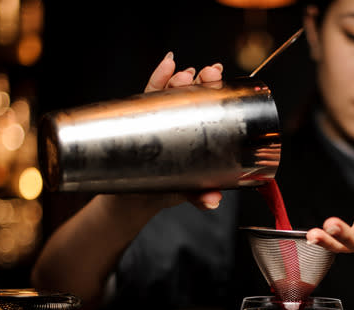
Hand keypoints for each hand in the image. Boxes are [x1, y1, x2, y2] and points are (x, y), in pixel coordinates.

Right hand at [140, 51, 224, 208]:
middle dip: (202, 79)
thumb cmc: (166, 189)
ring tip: (185, 73)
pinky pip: (147, 96)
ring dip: (179, 76)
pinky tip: (167, 63)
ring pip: (170, 91)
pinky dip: (158, 78)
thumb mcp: (186, 192)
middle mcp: (180, 119)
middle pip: (192, 92)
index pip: (208, 104)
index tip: (220, 77)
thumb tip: (213, 201)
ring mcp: (159, 117)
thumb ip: (199, 196)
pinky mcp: (139, 120)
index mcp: (198, 132)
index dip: (216, 88)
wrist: (133, 200)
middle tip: (209, 73)